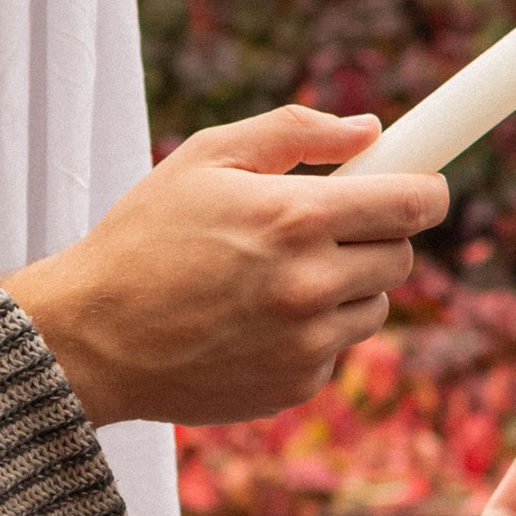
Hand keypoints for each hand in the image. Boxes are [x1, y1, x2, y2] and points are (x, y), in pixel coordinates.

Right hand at [1, 108, 449, 426]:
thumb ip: (294, 130)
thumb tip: (369, 128)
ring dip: (345, 287)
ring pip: (373, 306)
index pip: (413, 203)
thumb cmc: (142, 237)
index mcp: (294, 219)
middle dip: (373, 235)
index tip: (419, 187)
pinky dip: (311, 332)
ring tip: (274, 276)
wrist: (89, 339)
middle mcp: (310, 285)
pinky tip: (253, 320)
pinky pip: (335, 349)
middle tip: (320, 228)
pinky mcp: (294, 386)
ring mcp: (305, 344)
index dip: (425, 190)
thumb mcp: (206, 158)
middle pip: (401, 256)